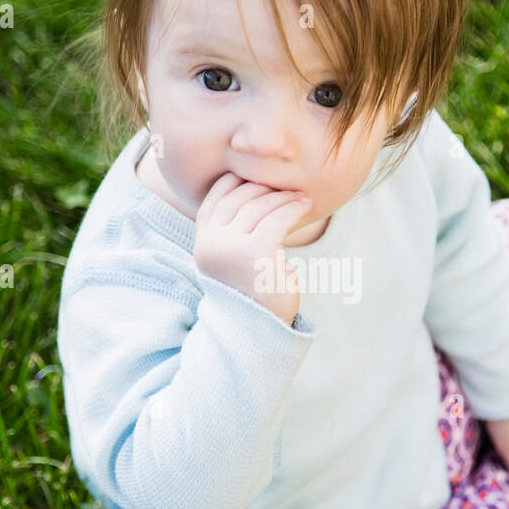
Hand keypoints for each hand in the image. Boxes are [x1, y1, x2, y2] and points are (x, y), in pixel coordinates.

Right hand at [193, 173, 314, 324]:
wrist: (259, 330)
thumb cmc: (252, 291)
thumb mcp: (234, 255)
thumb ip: (233, 228)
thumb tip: (256, 190)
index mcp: (204, 240)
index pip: (217, 194)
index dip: (240, 180)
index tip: (264, 179)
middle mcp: (212, 242)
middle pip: (239, 196)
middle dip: (266, 187)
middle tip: (288, 186)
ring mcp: (231, 247)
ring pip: (259, 205)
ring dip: (283, 196)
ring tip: (301, 197)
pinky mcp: (256, 253)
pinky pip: (277, 218)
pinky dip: (293, 207)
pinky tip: (305, 204)